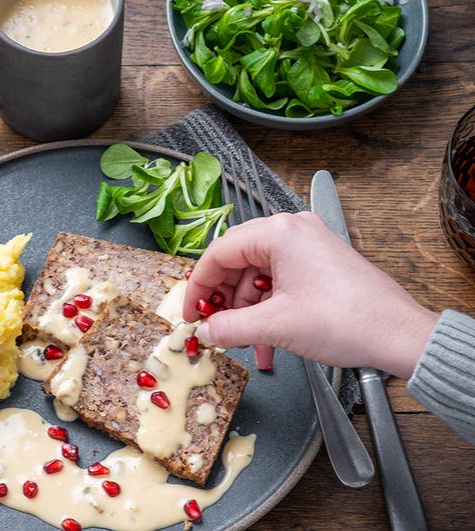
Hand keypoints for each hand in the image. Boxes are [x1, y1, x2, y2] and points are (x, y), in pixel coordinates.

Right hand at [182, 212, 437, 377]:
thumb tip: (205, 331)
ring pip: (257, 276)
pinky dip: (266, 309)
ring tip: (242, 342)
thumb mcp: (275, 326)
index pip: (219, 253)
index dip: (198, 287)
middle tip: (212, 326)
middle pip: (237, 262)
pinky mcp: (319, 264)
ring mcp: (308, 247)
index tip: (191, 313)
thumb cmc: (348, 320)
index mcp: (280, 233)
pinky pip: (278, 282)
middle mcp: (293, 232)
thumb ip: (229, 327)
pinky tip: (263, 339)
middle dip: (223, 300)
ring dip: (245, 311)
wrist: (399, 335)